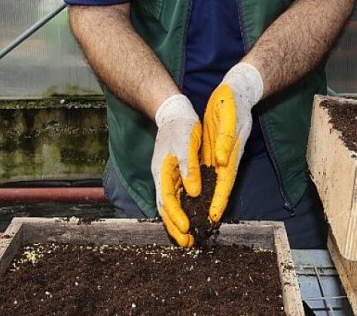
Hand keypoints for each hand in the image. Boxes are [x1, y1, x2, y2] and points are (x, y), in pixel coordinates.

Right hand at [151, 94, 201, 246]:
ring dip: (177, 223)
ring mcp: (167, 177)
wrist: (175, 113)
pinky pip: (176, 198)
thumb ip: (190, 168)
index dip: (176, 216)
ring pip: (170, 206)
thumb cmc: (181, 126)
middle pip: (166, 208)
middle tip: (187, 243)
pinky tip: (188, 220)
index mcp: (162, 171)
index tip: (186, 229)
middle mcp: (162, 177)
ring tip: (187, 239)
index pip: (167, 199)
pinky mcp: (174, 176)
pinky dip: (180, 212)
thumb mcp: (186, 143)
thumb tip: (194, 192)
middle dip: (175, 227)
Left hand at [202, 63, 262, 223]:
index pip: (225, 181)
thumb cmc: (233, 101)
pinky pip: (209, 171)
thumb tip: (222, 162)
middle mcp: (227, 157)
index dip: (219, 200)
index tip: (214, 218)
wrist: (236, 89)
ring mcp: (222, 154)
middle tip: (205, 226)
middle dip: (212, 207)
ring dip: (207, 199)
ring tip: (198, 218)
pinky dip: (204, 185)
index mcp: (231, 151)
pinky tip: (196, 195)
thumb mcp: (229, 117)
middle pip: (219, 187)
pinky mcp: (216, 149)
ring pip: (214, 182)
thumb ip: (226, 140)